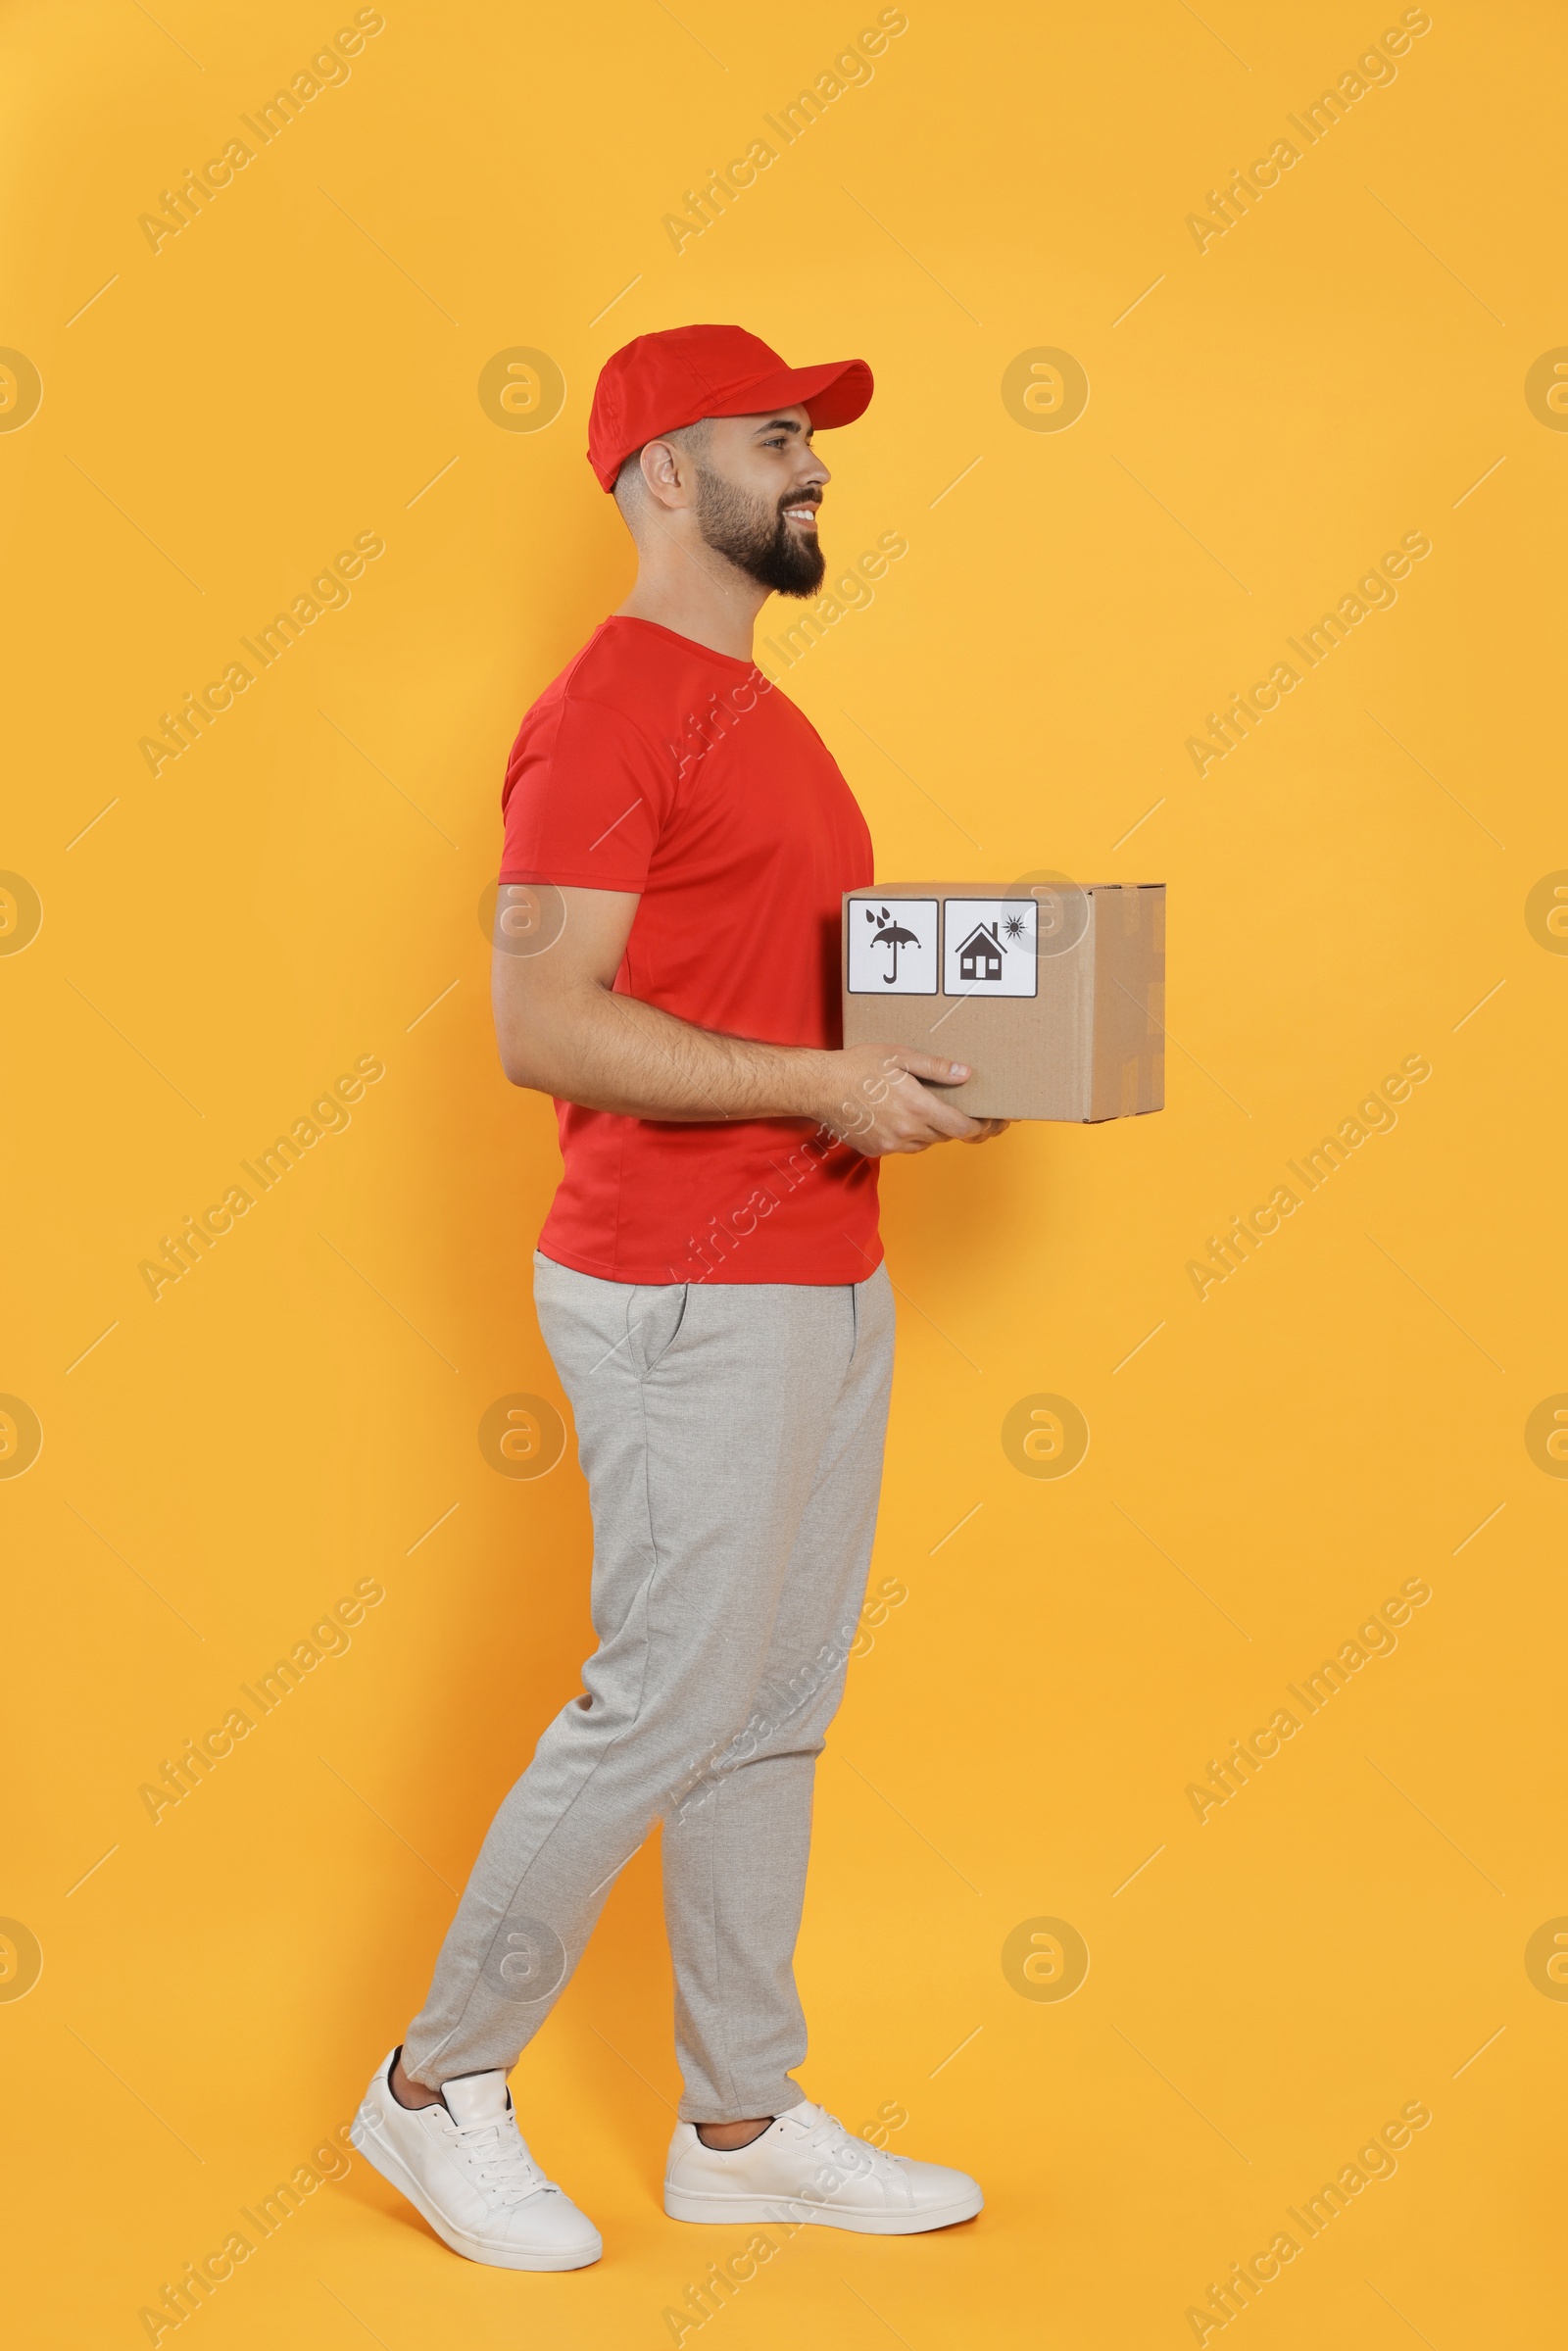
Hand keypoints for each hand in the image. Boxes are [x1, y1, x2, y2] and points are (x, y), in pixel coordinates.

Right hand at [814, 1043, 1007, 1156]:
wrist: (819, 1086)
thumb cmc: (858, 1066)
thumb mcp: (900, 1056)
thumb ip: (936, 1068)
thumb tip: (965, 1074)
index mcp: (917, 1108)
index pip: (961, 1128)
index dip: (979, 1128)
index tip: (988, 1123)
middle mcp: (906, 1132)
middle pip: (944, 1136)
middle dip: (953, 1125)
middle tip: (959, 1112)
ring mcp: (890, 1144)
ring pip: (923, 1143)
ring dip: (929, 1131)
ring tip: (924, 1111)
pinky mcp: (874, 1150)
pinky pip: (901, 1147)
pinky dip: (906, 1136)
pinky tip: (897, 1117)